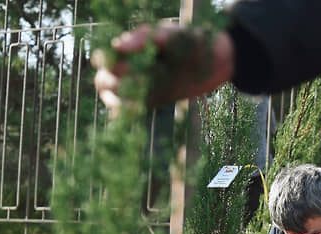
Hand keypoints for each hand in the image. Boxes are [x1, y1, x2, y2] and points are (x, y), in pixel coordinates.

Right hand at [93, 22, 234, 112]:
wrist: (216, 62)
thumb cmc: (191, 42)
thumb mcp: (170, 34)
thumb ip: (144, 37)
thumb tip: (117, 45)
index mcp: (130, 49)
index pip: (104, 57)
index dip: (106, 63)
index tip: (120, 66)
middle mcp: (131, 67)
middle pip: (104, 79)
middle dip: (110, 84)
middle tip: (132, 83)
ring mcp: (140, 86)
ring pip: (113, 97)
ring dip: (117, 100)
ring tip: (134, 99)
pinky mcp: (151, 101)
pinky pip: (131, 110)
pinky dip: (128, 113)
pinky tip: (138, 111)